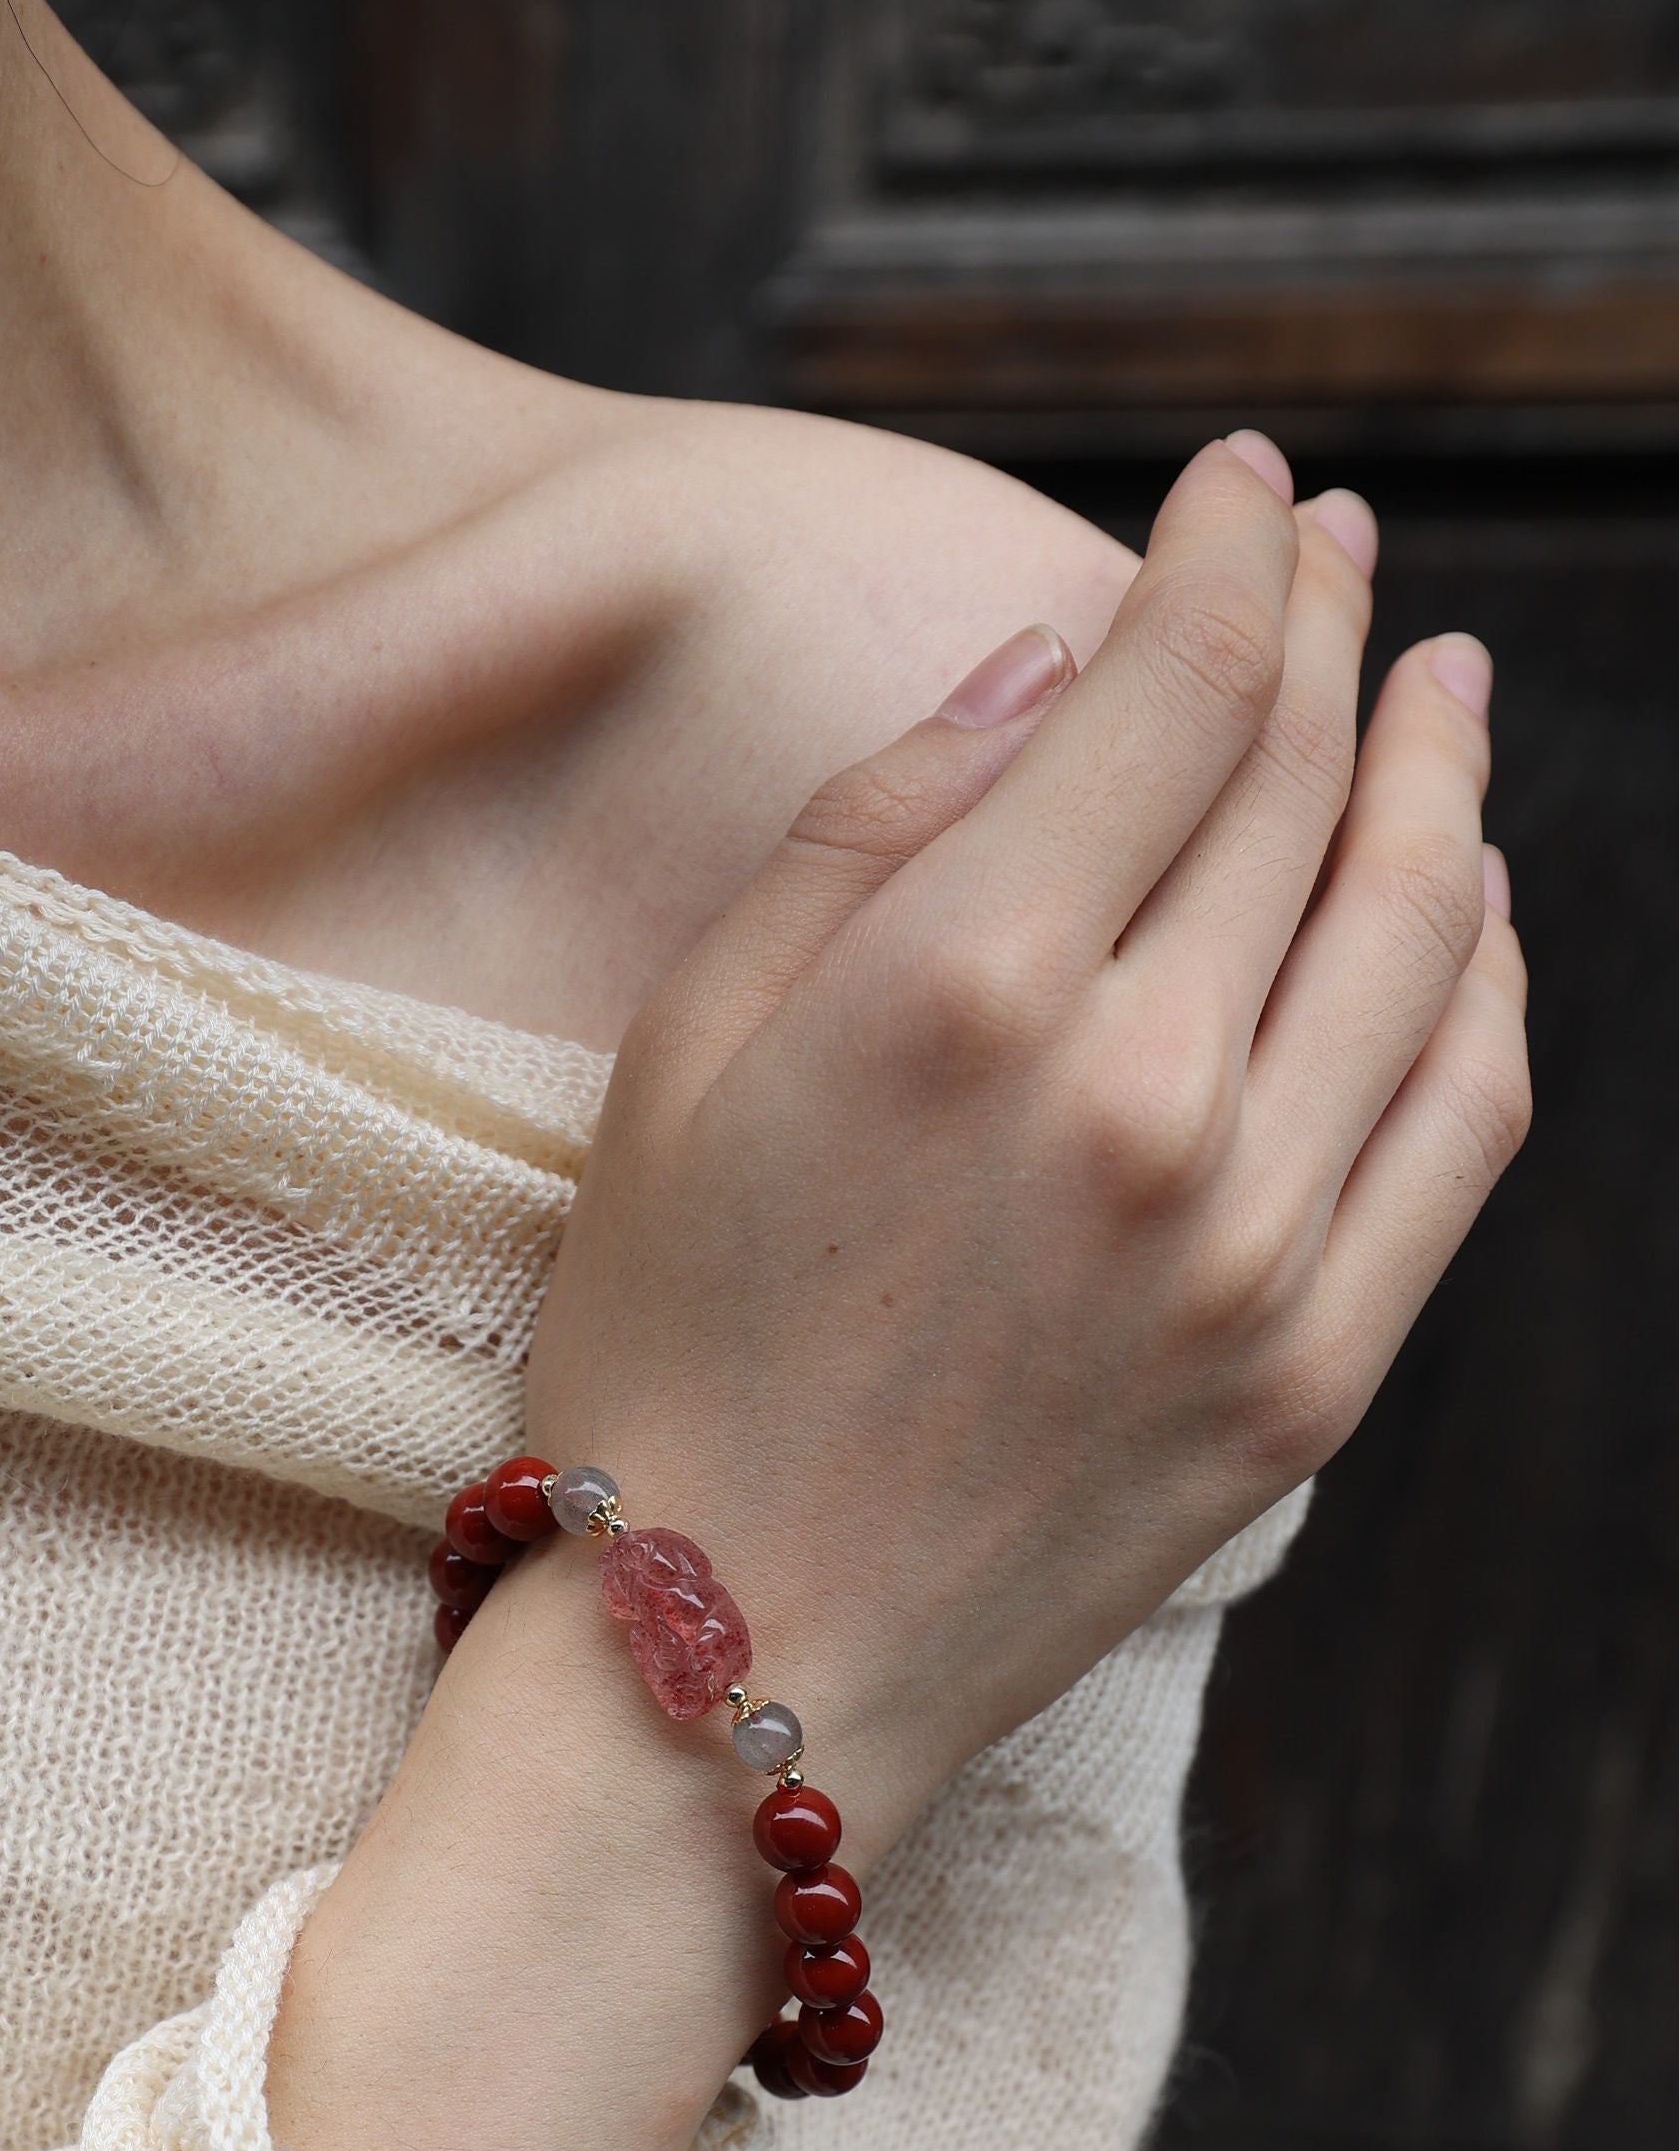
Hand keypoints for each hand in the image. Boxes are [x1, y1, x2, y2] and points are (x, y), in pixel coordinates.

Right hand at [274, 438, 1526, 2150]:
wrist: (729, 1664)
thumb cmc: (664, 1345)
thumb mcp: (686, 1052)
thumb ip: (867, 834)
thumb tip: (1047, 675)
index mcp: (964, 990)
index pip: (1172, 691)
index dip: (1226, 556)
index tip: (1244, 486)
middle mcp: (1141, 1097)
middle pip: (1303, 786)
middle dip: (1331, 633)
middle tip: (1337, 553)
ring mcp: (1254, 1243)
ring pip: (1419, 931)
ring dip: (1439, 780)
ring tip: (1434, 693)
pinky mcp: (1315, 1367)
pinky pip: (1465, 1115)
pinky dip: (1486, 979)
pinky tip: (1464, 910)